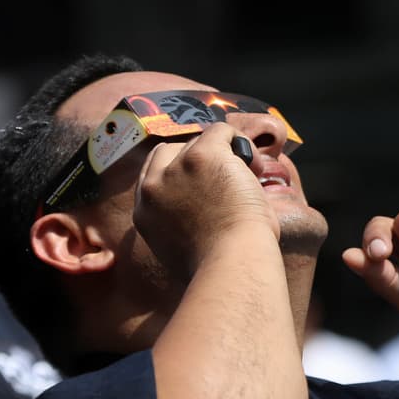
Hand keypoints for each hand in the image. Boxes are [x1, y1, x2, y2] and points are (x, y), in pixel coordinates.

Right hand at [133, 124, 277, 277]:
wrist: (231, 265)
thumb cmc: (218, 267)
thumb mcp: (180, 249)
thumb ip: (176, 224)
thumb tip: (197, 209)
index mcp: (144, 213)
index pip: (152, 174)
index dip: (178, 172)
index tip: (203, 181)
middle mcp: (154, 187)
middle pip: (171, 151)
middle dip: (196, 159)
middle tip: (226, 179)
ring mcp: (177, 169)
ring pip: (199, 142)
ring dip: (224, 155)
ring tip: (250, 178)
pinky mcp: (203, 156)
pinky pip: (221, 131)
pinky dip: (240, 142)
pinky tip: (254, 164)